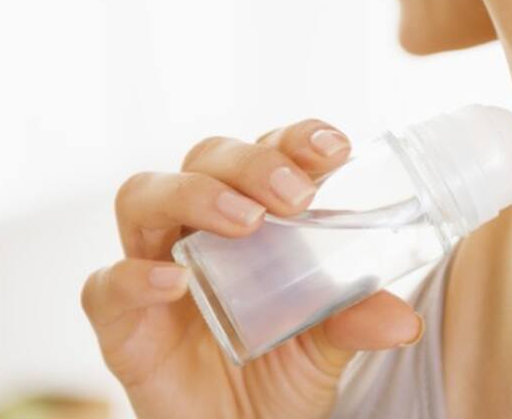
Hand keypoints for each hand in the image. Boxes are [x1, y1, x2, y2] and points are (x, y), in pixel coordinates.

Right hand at [82, 120, 423, 417]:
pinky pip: (108, 285)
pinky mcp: (122, 321)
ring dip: (195, 195)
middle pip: (206, 159)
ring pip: (145, 196)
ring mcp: (155, 266)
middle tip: (293, 195)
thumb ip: (356, 321)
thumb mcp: (328, 344)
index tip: (336, 149)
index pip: (268, 153)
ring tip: (244, 222)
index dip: (295, 139)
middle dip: (249, 162)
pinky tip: (176, 284)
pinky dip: (137, 277)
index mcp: (257, 217)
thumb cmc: (280, 373)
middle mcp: (200, 228)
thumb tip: (403, 321)